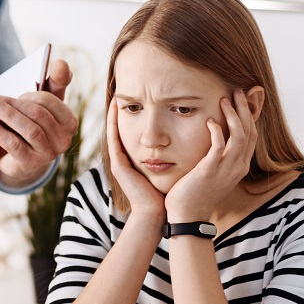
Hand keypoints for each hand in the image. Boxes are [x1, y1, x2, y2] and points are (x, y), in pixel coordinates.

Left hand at [0, 59, 78, 187]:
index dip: (31, 95)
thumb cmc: (33, 124)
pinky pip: (13, 144)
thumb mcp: (44, 104)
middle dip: (16, 104)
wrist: (20, 158)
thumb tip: (60, 63)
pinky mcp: (30, 163)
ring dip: (8, 115)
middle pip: (39, 115)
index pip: (51, 101)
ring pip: (29, 130)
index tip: (18, 95)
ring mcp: (48, 154)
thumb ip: (55, 82)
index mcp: (70, 122)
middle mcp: (63, 140)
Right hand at [105, 100, 165, 219]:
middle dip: (123, 112)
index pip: (134, 131)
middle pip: (122, 130)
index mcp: (136, 158)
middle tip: (124, 92)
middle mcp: (125, 158)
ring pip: (115, 132)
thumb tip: (191, 137)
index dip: (135, 115)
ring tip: (117, 96)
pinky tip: (115, 110)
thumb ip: (174, 152)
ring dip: (114, 115)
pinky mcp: (118, 165)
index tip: (141, 98)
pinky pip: (113, 140)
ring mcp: (119, 162)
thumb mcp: (170, 166)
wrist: (157, 211)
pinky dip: (113, 125)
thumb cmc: (167, 191)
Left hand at [165, 90, 257, 221]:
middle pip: (249, 131)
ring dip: (233, 115)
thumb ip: (218, 158)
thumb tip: (216, 143)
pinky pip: (219, 146)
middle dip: (244, 109)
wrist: (187, 216)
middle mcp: (237, 167)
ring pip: (239, 135)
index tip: (241, 101)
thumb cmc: (195, 194)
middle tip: (237, 91)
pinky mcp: (210, 171)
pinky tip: (210, 121)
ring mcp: (226, 170)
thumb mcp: (213, 174)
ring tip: (224, 99)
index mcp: (239, 167)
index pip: (252, 136)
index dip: (249, 116)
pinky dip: (217, 131)